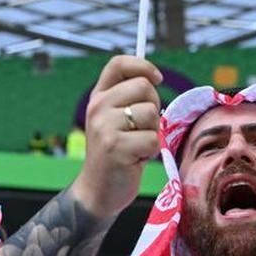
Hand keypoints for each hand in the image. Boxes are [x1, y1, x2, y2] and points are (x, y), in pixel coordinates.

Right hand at [70, 55, 161, 218]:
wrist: (98, 191)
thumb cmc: (117, 151)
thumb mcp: (115, 119)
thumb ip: (129, 98)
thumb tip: (154, 76)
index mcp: (98, 97)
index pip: (118, 64)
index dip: (142, 65)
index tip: (157, 78)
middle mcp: (98, 108)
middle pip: (144, 87)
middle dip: (154, 106)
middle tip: (143, 127)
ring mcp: (105, 128)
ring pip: (151, 113)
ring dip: (153, 132)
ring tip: (137, 145)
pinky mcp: (116, 148)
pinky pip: (153, 140)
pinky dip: (151, 152)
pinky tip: (136, 159)